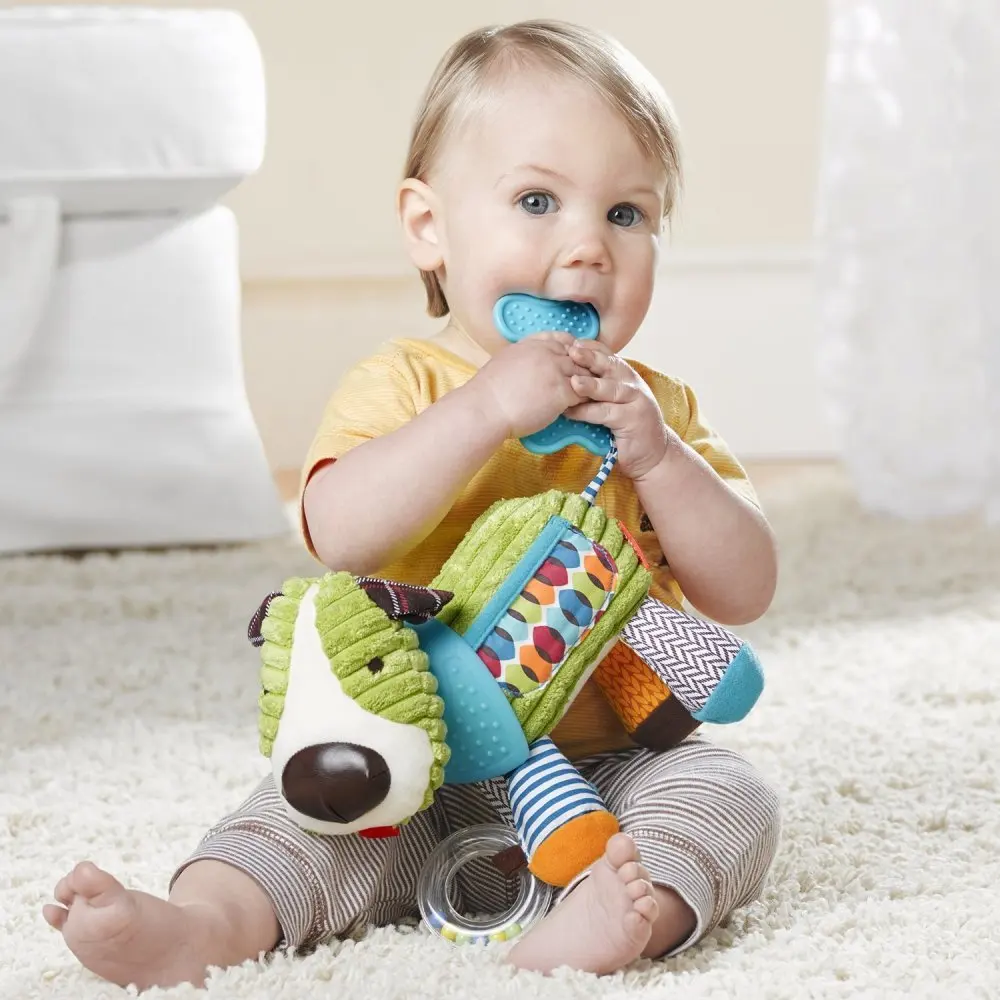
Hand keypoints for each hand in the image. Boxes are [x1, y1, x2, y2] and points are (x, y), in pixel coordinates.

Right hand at [473, 333, 588, 438]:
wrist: (486, 408)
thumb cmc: (488, 391)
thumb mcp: (505, 360)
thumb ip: (522, 357)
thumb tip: (527, 363)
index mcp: (533, 344)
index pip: (563, 340)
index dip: (573, 350)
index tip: (575, 359)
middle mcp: (547, 354)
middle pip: (577, 357)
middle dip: (584, 369)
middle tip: (591, 381)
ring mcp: (556, 372)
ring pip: (583, 375)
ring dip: (588, 385)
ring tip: (591, 395)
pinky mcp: (561, 392)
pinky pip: (582, 394)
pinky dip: (585, 400)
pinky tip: (584, 407)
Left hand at [565, 340, 671, 479]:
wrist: (652, 452)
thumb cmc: (625, 425)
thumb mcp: (613, 401)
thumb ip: (597, 387)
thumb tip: (564, 375)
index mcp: (626, 376)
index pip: (608, 355)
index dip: (590, 347)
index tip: (570, 342)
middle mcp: (632, 384)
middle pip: (610, 366)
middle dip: (590, 357)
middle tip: (571, 351)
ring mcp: (635, 401)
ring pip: (610, 389)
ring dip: (591, 385)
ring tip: (573, 382)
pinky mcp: (633, 420)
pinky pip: (606, 413)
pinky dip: (587, 412)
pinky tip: (571, 412)